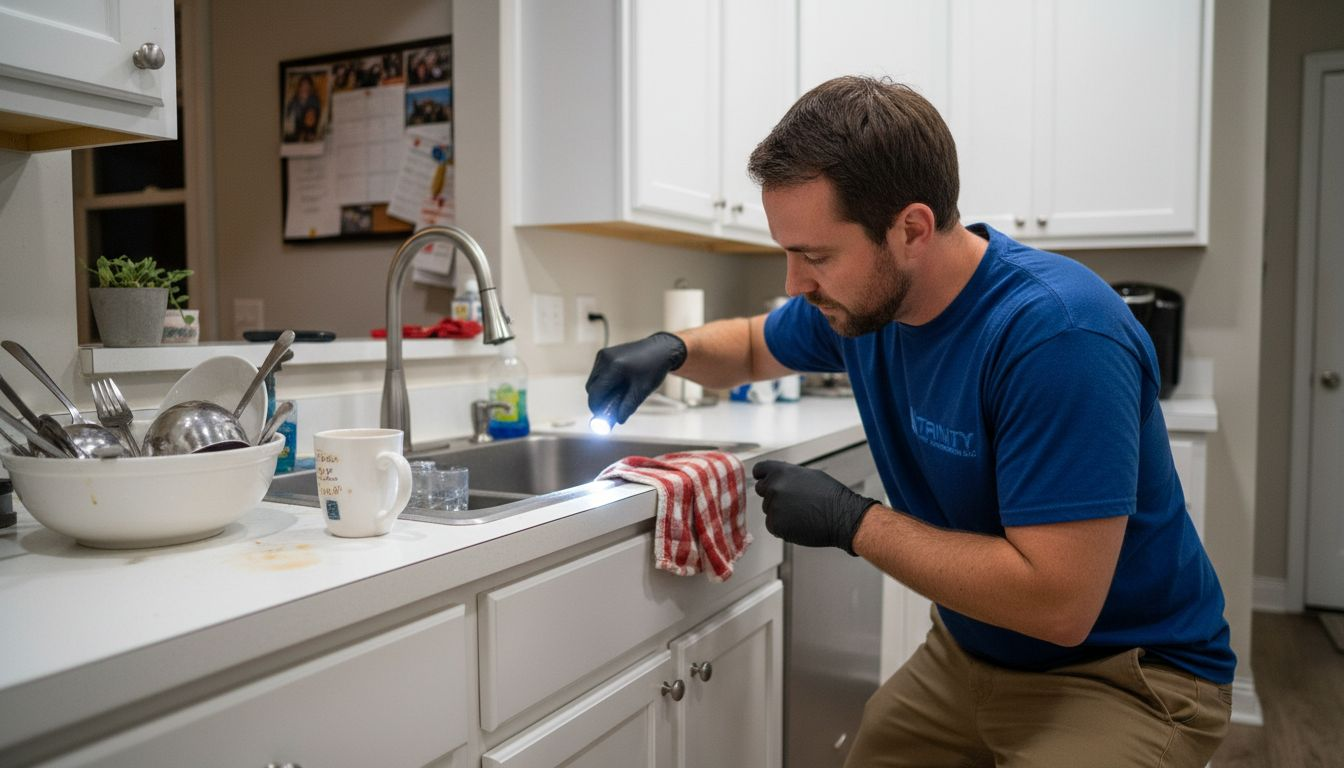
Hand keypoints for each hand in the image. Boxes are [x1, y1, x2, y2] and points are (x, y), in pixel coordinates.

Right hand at [586, 332, 687, 423]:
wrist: (660, 349)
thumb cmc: (654, 368)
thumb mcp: (643, 390)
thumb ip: (628, 406)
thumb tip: (618, 420)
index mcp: (614, 367)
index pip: (595, 392)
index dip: (596, 406)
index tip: (600, 416)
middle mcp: (605, 358)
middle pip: (591, 386)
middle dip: (598, 399)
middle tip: (609, 408)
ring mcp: (604, 354)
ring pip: (593, 380)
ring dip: (600, 390)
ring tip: (616, 395)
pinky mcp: (604, 353)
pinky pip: (597, 372)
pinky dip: (603, 381)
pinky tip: (616, 384)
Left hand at [752, 460, 878, 554]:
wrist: (842, 517)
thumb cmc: (830, 496)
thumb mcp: (808, 475)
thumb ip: (787, 475)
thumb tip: (776, 478)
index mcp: (781, 471)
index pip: (759, 470)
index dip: (763, 476)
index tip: (765, 480)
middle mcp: (774, 487)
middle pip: (762, 490)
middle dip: (773, 494)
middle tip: (793, 501)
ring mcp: (773, 507)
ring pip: (769, 509)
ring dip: (779, 511)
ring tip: (802, 513)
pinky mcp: (775, 525)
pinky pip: (773, 525)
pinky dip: (783, 526)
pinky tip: (799, 523)